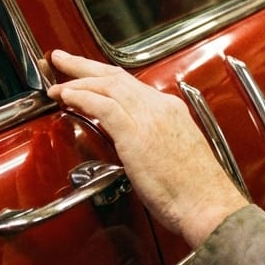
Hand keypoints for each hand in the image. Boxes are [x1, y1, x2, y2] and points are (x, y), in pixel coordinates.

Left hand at [47, 49, 246, 247]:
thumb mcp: (176, 155)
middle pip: (115, 75)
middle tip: (61, 59)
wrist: (208, 204)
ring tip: (56, 82)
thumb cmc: (194, 191)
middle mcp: (160, 107)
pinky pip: (103, 105)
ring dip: (76, 80)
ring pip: (106, 84)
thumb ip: (155, 142)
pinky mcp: (136, 134)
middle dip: (83, 65)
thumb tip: (136, 146)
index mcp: (170, 110)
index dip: (102, 77)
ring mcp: (148, 117)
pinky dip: (82, 97)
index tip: (86, 77)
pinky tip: (67, 97)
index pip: (130, 84)